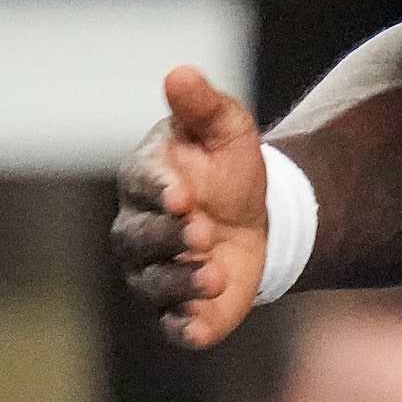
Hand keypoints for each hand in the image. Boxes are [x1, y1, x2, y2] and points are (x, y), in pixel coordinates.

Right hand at [112, 66, 268, 347]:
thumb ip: (203, 104)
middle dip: (170, 237)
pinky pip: (173, 325)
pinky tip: (200, 330)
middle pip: (140, 238)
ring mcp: (154, 271)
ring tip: (214, 276)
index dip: (160, 190)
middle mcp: (139, 229)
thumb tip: (180, 71)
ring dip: (181, 282)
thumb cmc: (231, 167)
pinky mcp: (178, 308)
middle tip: (204, 232)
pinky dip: (184, 329)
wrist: (262, 216)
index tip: (183, 194)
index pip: (141, 183)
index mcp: (147, 179)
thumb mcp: (228, 128)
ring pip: (154, 283)